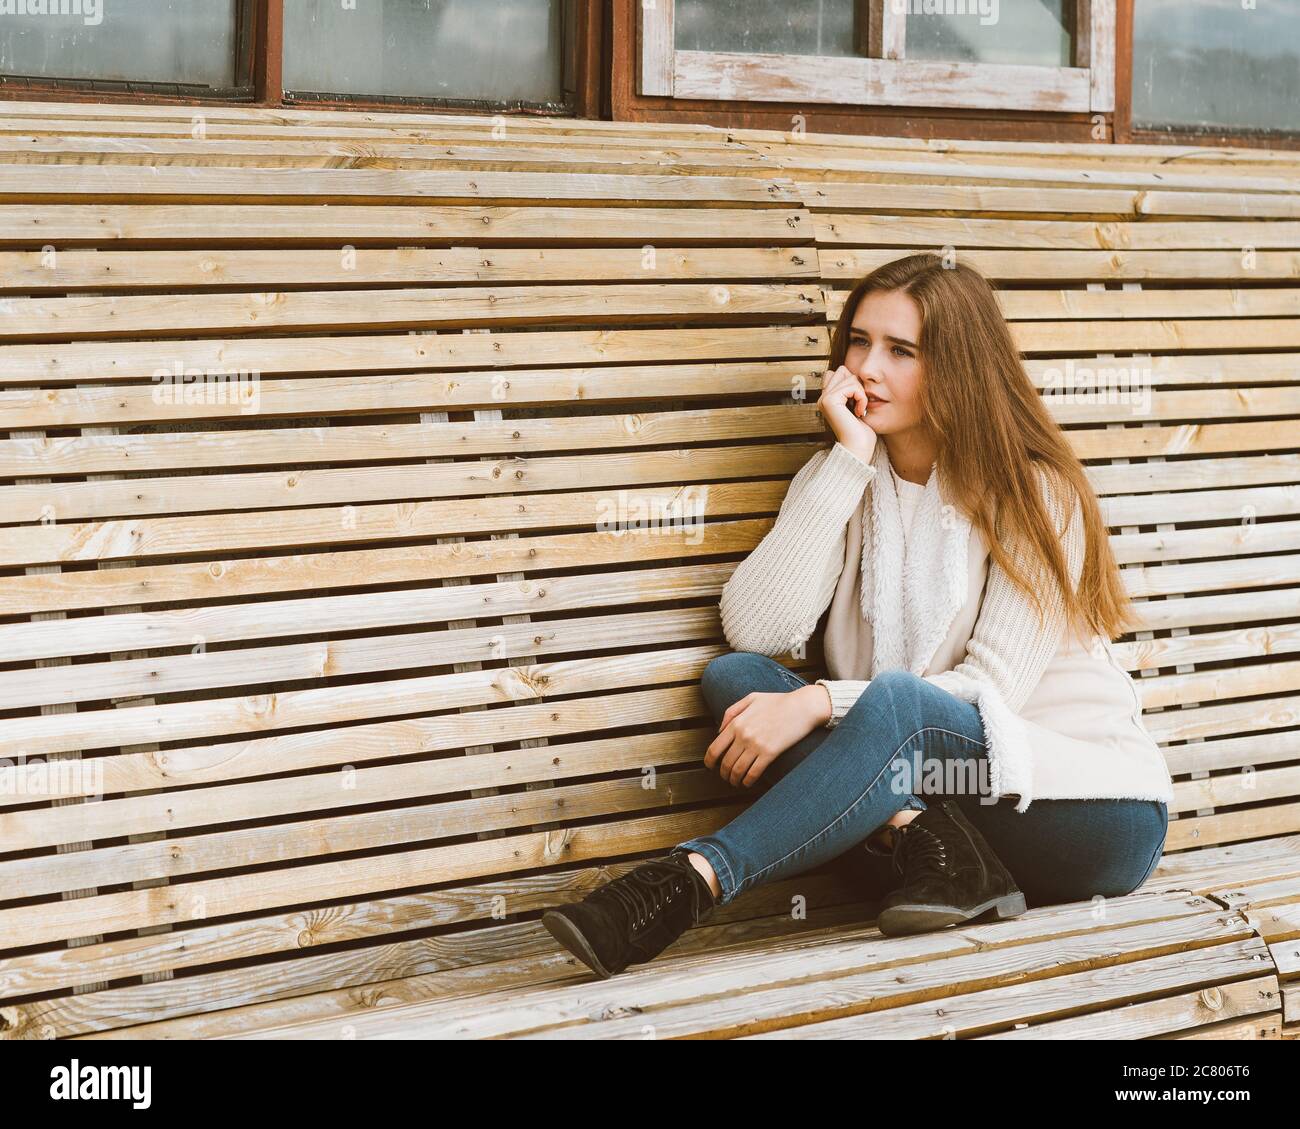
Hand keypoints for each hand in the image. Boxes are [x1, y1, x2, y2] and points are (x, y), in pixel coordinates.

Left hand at [704, 685, 831, 787]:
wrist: (802, 706)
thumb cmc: (778, 701)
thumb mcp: (751, 698)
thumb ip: (731, 712)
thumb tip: (718, 730)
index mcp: (736, 722)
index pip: (715, 748)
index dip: (709, 761)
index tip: (709, 767)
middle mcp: (743, 735)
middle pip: (726, 762)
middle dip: (723, 773)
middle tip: (725, 777)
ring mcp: (756, 745)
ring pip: (738, 770)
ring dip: (734, 780)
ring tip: (735, 782)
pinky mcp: (770, 753)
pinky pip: (753, 773)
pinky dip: (748, 781)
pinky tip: (747, 783)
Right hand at [817, 365, 878, 463]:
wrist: (858, 449)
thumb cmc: (861, 432)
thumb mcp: (856, 405)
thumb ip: (852, 390)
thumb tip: (852, 373)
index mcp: (827, 399)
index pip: (838, 372)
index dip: (852, 382)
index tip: (857, 402)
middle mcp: (822, 398)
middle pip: (842, 370)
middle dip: (856, 384)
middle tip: (859, 404)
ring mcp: (824, 399)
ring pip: (849, 376)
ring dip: (861, 392)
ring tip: (859, 409)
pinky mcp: (829, 401)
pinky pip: (852, 386)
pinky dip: (861, 397)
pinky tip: (859, 412)